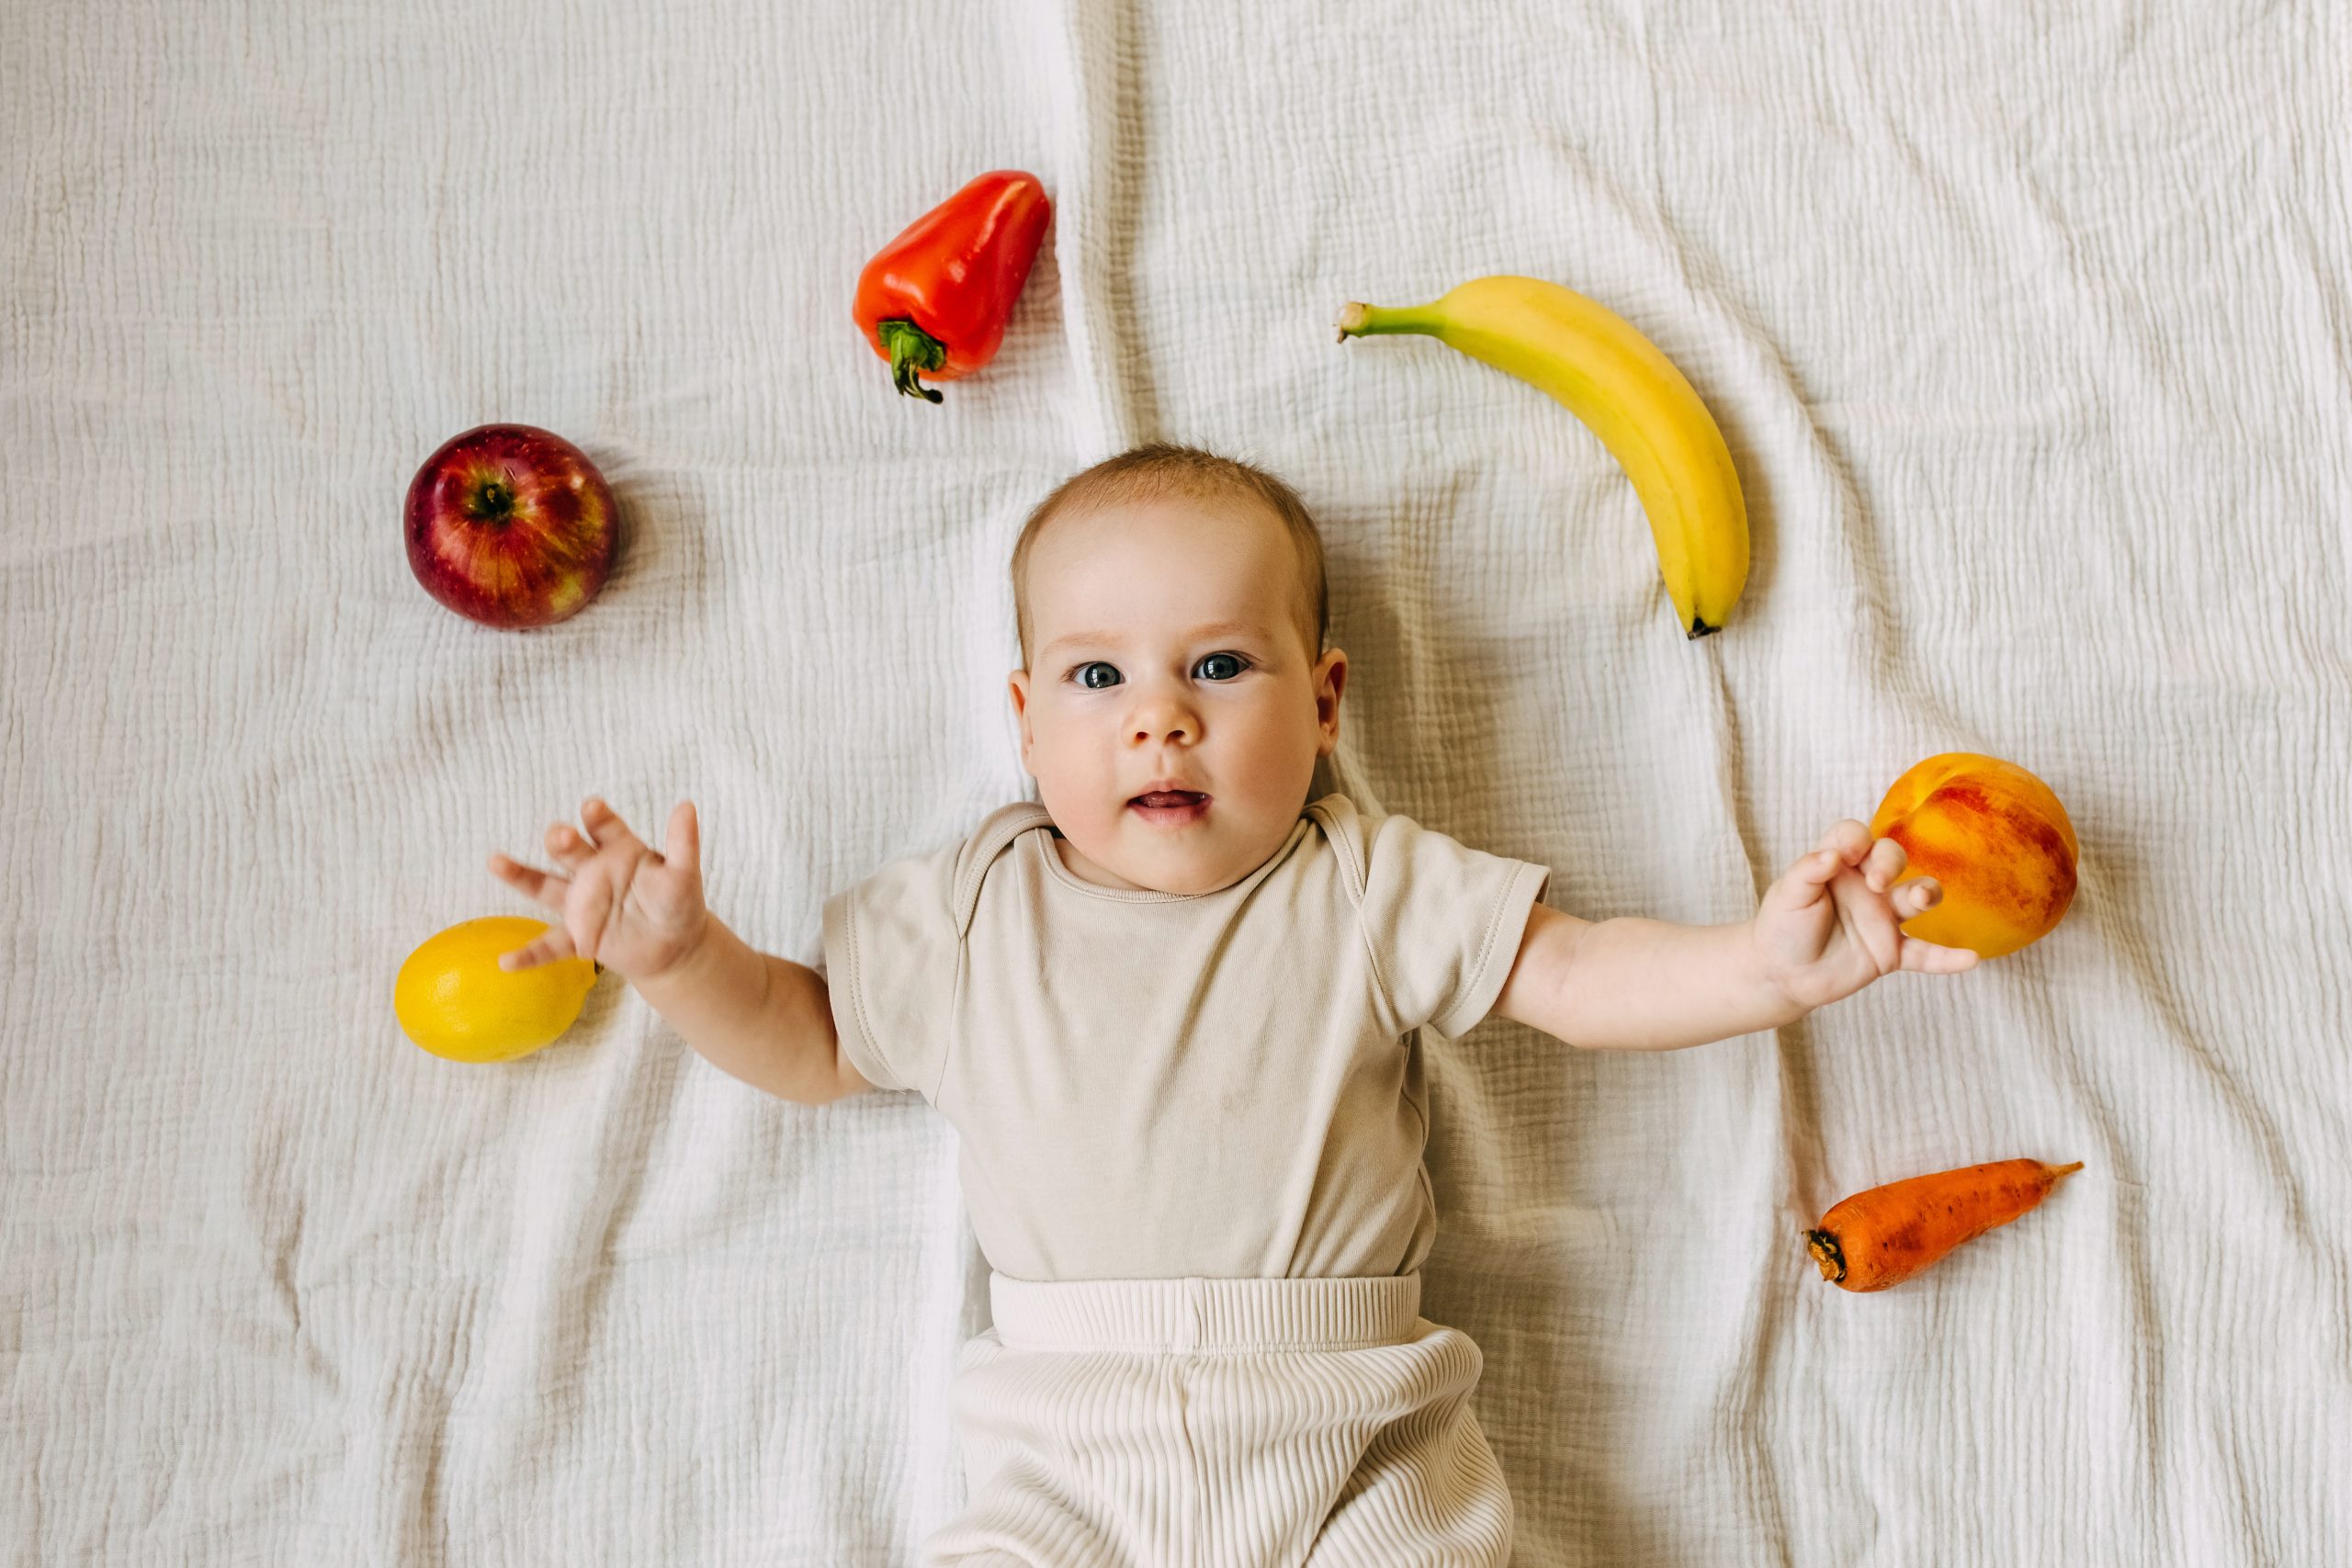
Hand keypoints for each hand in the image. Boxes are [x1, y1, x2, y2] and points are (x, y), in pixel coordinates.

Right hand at [487, 797, 709, 981]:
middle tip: (560, 836)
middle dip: (563, 842)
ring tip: (495, 861)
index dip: (598, 818)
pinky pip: (550, 945)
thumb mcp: (684, 875)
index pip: (605, 828)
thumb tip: (687, 806)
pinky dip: (529, 955)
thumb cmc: (678, 903)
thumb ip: (683, 843)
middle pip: (570, 851)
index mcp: (619, 850)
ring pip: (545, 887)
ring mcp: (581, 903)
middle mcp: (593, 871)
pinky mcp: (579, 936)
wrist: (674, 946)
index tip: (592, 808)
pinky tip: (507, 962)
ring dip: (522, 875)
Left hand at [1752, 819, 1977, 1010]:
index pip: (1856, 836)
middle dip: (1889, 862)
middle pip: (1892, 856)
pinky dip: (1946, 958)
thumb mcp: (1788, 895)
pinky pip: (1925, 953)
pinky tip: (1970, 959)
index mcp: (1838, 864)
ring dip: (1926, 892)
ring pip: (1918, 895)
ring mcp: (1882, 917)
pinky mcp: (1891, 951)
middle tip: (1877, 882)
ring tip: (1921, 897)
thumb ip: (1808, 871)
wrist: (1782, 974)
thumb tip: (1833, 854)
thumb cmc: (1783, 927)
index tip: (1845, 855)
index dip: (1855, 839)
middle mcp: (1866, 885)